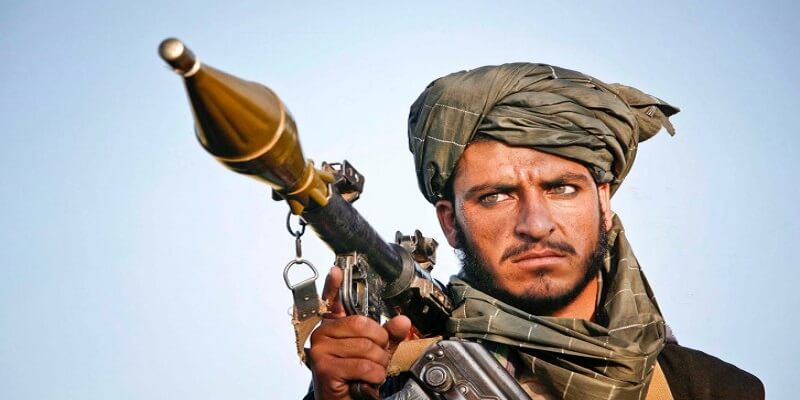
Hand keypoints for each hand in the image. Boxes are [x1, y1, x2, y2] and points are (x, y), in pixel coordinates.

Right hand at [309, 267, 410, 399]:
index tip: (337, 271)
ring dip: (378, 364)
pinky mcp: (325, 368)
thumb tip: (402, 321)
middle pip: (362, 325)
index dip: (333, 285)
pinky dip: (374, 376)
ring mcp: (321, 351)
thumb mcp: (376, 352)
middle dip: (379, 344)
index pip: (332, 301)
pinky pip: (363, 365)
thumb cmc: (355, 376)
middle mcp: (322, 335)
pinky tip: (367, 380)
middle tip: (376, 357)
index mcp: (333, 326)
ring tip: (370, 371)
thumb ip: (388, 335)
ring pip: (366, 347)